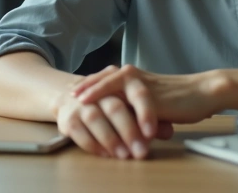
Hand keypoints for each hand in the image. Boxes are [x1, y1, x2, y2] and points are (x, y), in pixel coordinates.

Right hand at [54, 87, 172, 159]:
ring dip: (110, 139)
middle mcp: (102, 88)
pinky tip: (106, 154)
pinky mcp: (68, 116)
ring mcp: (82, 102)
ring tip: (124, 155)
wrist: (74, 95)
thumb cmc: (112, 101)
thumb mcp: (133, 105)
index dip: (145, 113)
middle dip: (129, 131)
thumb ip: (152, 117)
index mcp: (123, 80)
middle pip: (115, 107)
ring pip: (95, 118)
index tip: (152, 133)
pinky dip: (93, 144)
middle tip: (141, 152)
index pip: (137, 93)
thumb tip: (169, 131)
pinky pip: (79, 131)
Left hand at [68, 65, 226, 150]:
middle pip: (106, 78)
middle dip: (88, 88)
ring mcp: (146, 85)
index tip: (74, 93)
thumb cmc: (180, 98)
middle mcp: (137, 78)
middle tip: (72, 97)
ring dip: (99, 93)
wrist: (204, 92)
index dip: (90, 85)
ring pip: (117, 85)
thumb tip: (120, 120)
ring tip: (84, 102)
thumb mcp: (151, 102)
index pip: (107, 79)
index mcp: (135, 78)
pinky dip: (124, 112)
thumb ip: (134, 107)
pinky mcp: (156, 96)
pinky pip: (137, 104)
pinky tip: (113, 117)